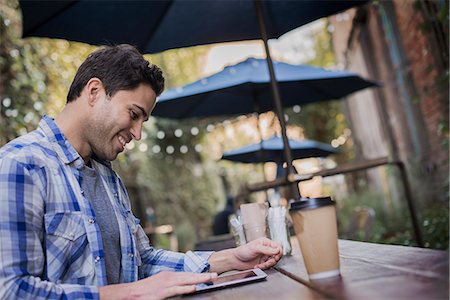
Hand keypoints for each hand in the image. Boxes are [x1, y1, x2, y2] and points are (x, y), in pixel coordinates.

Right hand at [99, 271, 216, 299]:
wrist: (128, 294)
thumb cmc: (143, 292)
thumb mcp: (159, 286)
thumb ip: (171, 286)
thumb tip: (183, 288)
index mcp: (168, 276)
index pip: (187, 275)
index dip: (199, 275)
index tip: (210, 276)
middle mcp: (168, 277)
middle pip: (189, 276)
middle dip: (203, 276)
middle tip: (216, 275)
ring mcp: (165, 284)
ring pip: (186, 280)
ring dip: (199, 279)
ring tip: (210, 279)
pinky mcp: (161, 292)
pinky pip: (176, 289)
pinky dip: (186, 288)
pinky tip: (194, 287)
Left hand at [233, 237, 281, 269]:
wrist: (236, 260)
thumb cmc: (243, 251)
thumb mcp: (255, 248)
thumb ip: (267, 249)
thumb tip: (277, 250)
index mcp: (265, 242)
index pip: (278, 246)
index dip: (278, 252)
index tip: (275, 256)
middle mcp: (266, 249)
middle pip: (277, 255)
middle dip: (273, 260)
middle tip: (267, 262)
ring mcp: (265, 256)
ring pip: (274, 262)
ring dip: (267, 265)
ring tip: (260, 265)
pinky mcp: (263, 263)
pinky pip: (268, 266)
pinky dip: (264, 267)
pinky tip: (257, 266)